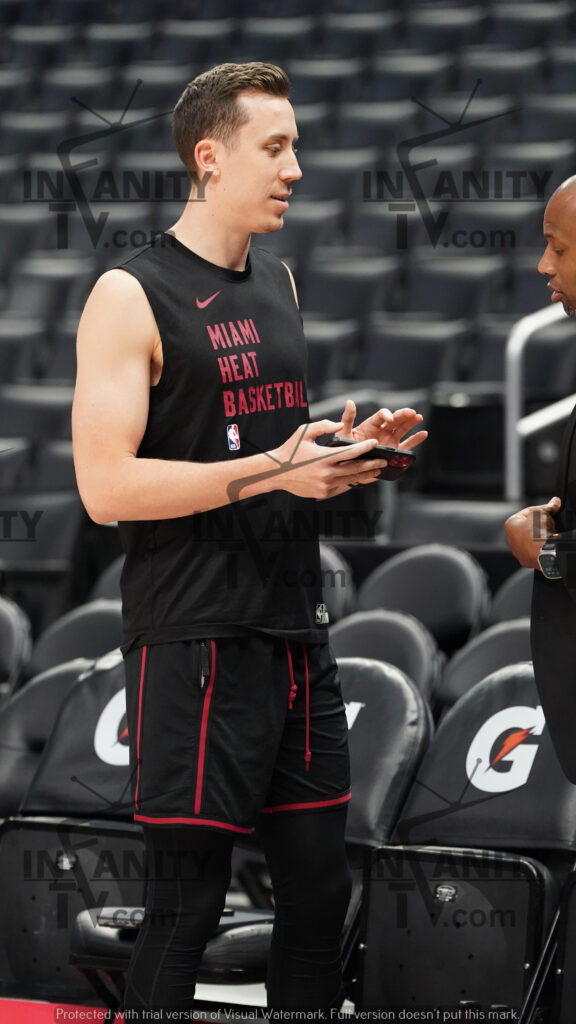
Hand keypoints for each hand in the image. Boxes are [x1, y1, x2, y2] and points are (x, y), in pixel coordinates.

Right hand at [269, 419, 383, 498]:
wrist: (276, 472)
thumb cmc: (291, 449)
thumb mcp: (304, 432)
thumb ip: (324, 426)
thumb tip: (340, 424)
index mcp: (324, 457)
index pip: (350, 452)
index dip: (365, 447)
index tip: (375, 444)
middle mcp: (326, 472)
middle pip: (355, 468)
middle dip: (371, 465)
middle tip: (383, 461)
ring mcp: (325, 485)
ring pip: (351, 480)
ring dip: (365, 475)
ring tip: (377, 472)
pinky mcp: (323, 493)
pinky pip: (341, 487)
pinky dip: (351, 482)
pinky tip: (360, 478)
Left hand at [336, 399, 427, 449]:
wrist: (348, 470)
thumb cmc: (344, 451)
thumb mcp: (344, 434)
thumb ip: (348, 419)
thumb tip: (350, 402)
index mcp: (370, 425)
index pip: (381, 416)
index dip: (386, 415)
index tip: (389, 418)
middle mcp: (382, 431)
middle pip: (395, 420)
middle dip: (403, 415)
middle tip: (411, 412)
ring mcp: (389, 441)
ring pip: (403, 429)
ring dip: (411, 422)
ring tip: (419, 417)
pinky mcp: (394, 452)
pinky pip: (407, 445)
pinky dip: (416, 439)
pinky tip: (423, 433)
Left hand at [505, 496, 561, 568]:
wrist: (545, 551)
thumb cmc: (538, 532)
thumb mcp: (543, 512)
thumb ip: (548, 506)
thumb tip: (554, 502)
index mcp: (510, 524)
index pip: (526, 512)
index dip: (539, 509)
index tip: (548, 509)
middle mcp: (510, 539)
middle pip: (527, 526)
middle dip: (538, 523)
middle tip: (549, 521)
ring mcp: (518, 551)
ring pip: (529, 540)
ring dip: (538, 536)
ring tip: (548, 533)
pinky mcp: (526, 560)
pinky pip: (533, 551)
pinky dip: (539, 547)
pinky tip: (546, 543)